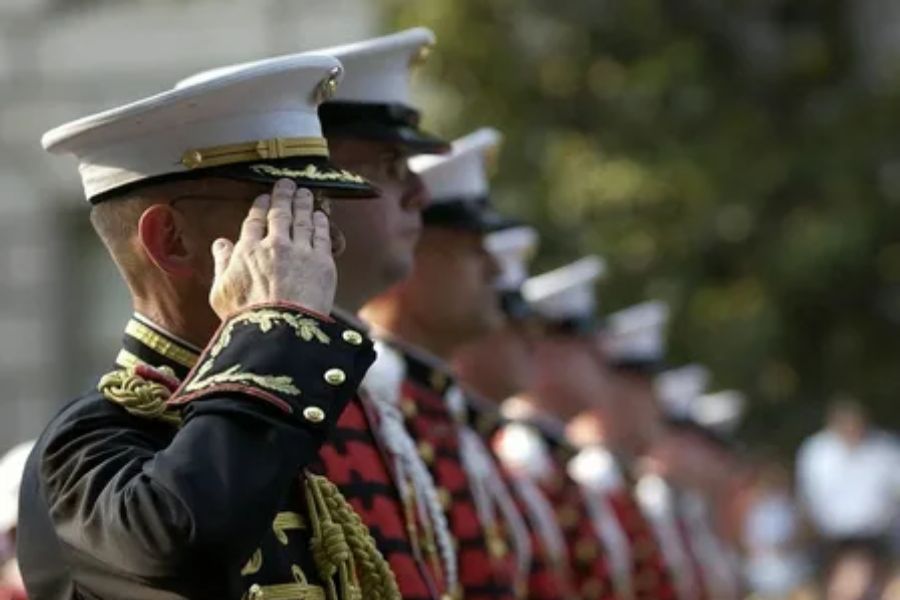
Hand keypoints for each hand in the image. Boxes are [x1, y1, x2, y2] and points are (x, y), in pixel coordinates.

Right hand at [209, 179, 335, 318]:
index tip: (264, 197)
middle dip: (283, 196)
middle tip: (287, 184)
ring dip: (304, 203)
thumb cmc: (246, 317)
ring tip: (305, 193)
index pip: (254, 221)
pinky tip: (320, 215)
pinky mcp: (321, 261)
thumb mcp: (221, 292)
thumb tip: (220, 244)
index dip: (260, 207)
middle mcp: (274, 245)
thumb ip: (221, 264)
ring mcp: (300, 251)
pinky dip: (320, 222)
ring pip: (302, 220)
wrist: (280, 330)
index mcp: (247, 250)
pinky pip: (321, 235)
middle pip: (279, 213)